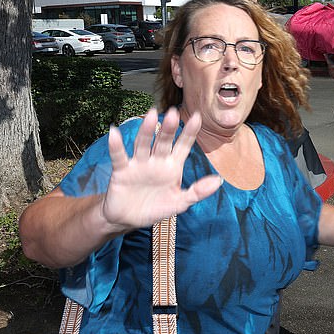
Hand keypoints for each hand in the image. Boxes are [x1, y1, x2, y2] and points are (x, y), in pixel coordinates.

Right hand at [101, 107, 221, 230]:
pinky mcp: (122, 171)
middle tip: (173, 113)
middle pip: (163, 142)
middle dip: (169, 129)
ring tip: (151, 115)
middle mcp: (156, 161)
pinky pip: (120, 157)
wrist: (128, 220)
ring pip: (143, 144)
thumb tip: (218, 181)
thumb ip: (198, 192)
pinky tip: (115, 132)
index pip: (183, 146)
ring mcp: (139, 164)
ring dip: (146, 130)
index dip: (190, 133)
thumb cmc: (155, 208)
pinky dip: (116, 146)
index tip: (198, 117)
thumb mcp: (180, 203)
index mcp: (172, 166)